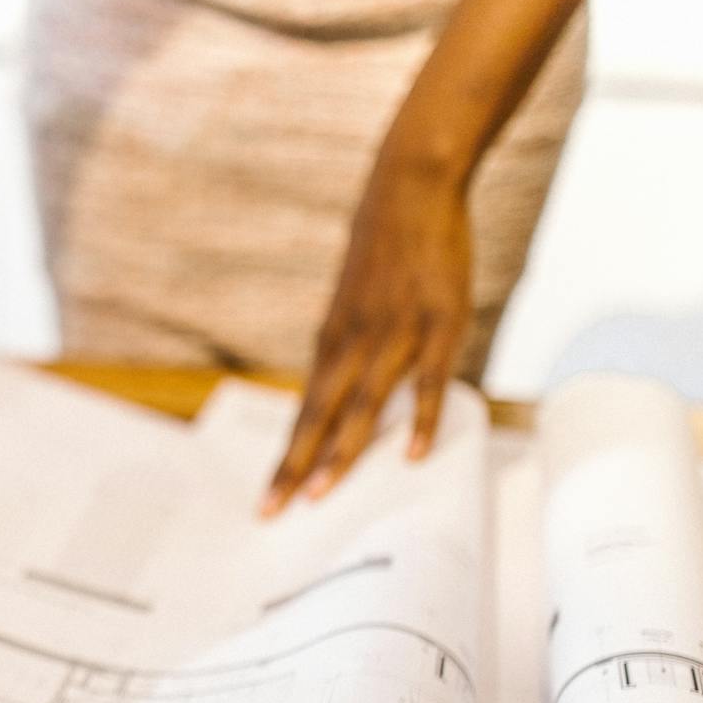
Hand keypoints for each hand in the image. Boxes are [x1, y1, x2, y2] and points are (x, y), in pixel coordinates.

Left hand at [263, 164, 472, 515]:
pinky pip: (425, 381)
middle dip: (294, 466)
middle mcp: (352, 343)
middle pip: (318, 416)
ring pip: (361, 404)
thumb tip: (331, 383)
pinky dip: (417, 419)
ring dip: (340, 451)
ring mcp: (393, 334)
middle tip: (274, 512)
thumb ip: (344, 347)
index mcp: (332, 342)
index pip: (303, 412)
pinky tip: (410, 455)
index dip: (286, 457)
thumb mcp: (351, 302)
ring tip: (322, 495)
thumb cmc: (383, 252)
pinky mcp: (436, 323)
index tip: (267, 501)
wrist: (409, 190)